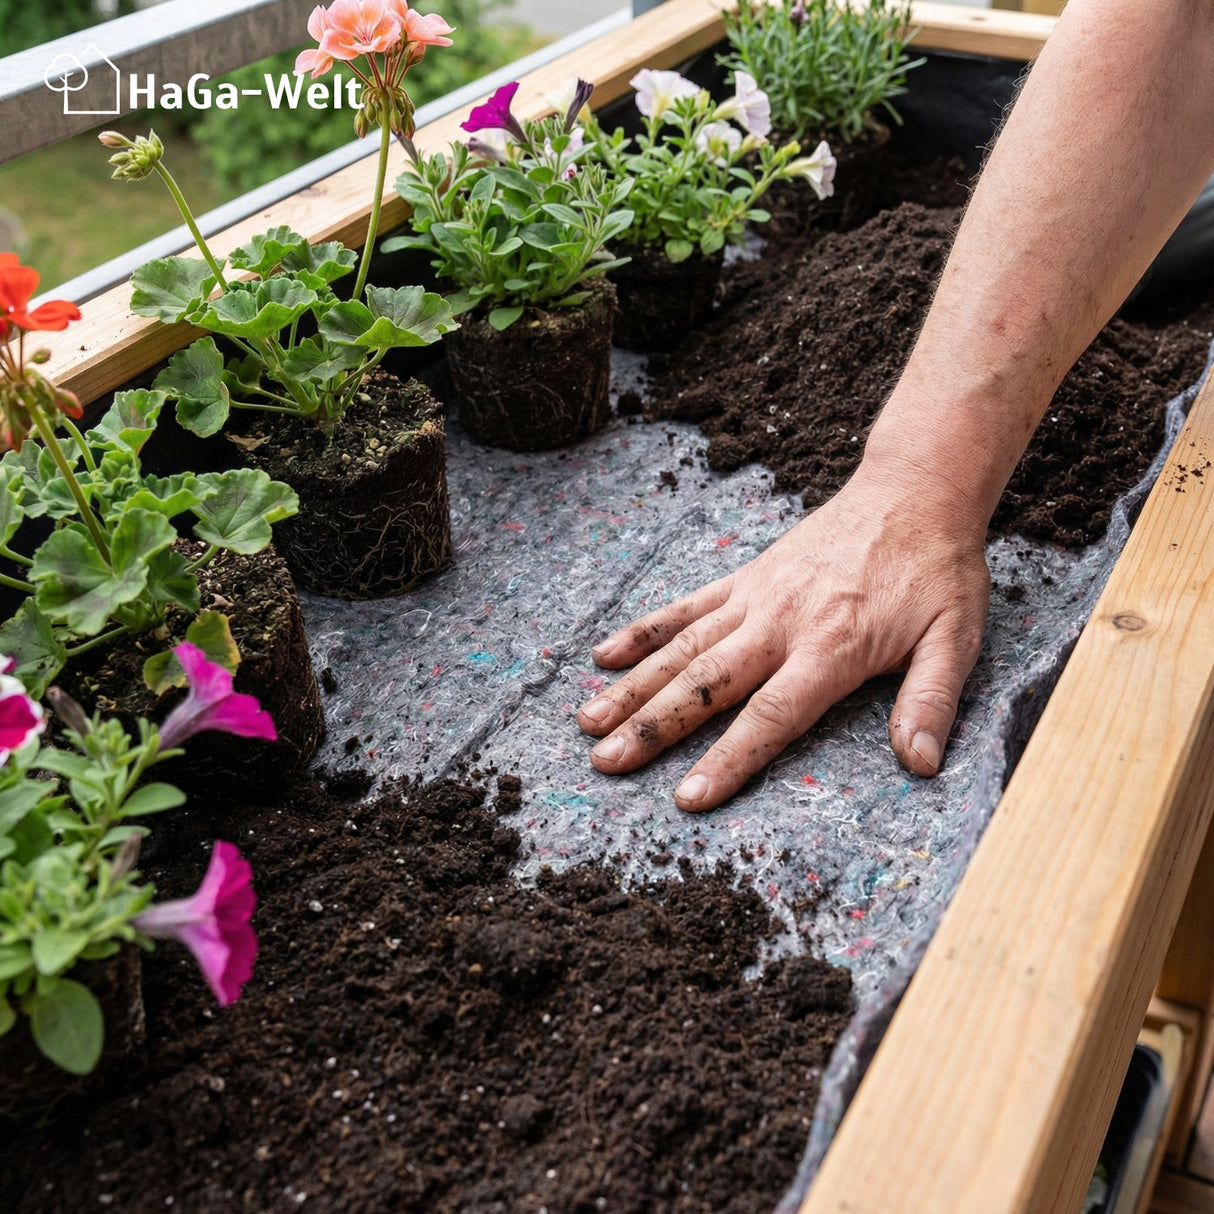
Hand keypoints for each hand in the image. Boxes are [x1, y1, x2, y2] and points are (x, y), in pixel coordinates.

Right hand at [576, 461, 991, 810]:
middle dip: (653, 728)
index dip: (727, 759)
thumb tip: (919, 764)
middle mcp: (781, 623)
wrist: (915, 490)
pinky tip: (604, 655)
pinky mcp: (745, 577)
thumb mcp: (956, 637)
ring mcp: (755, 597)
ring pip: (683, 649)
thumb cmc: (937, 570)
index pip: (770, 715)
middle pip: (706, 684)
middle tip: (605, 763)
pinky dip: (644, 631)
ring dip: (633, 686)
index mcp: (832, 646)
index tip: (687, 798)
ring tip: (588, 721)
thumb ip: (931, 700)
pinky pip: (685, 606)